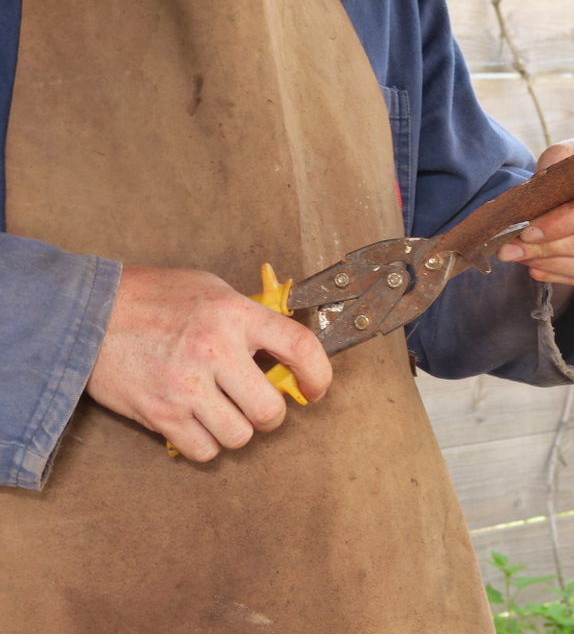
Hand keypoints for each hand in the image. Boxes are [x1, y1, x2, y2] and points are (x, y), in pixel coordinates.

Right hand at [86, 265, 331, 460]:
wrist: (87, 312)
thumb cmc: (152, 297)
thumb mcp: (211, 289)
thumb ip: (249, 317)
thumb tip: (282, 349)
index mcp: (235, 315)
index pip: (301, 348)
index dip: (319, 375)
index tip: (315, 389)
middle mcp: (216, 350)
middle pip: (271, 409)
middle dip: (270, 414)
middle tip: (258, 404)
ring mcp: (187, 385)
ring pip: (240, 436)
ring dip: (237, 429)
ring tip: (222, 410)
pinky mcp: (161, 413)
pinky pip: (204, 451)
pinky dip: (205, 443)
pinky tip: (196, 422)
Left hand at [498, 136, 573, 288]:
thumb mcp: (571, 154)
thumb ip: (553, 169)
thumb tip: (528, 205)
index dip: (560, 224)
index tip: (527, 229)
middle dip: (548, 248)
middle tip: (511, 249)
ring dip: (553, 266)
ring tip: (523, 259)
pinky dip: (565, 277)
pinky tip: (540, 268)